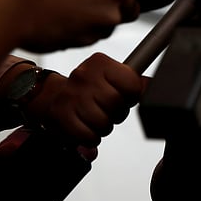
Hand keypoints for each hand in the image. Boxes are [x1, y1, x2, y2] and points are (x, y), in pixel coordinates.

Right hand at [32, 53, 146, 146]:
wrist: (48, 96)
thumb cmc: (87, 89)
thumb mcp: (110, 77)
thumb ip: (134, 81)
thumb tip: (152, 86)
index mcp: (101, 63)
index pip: (132, 84)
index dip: (131, 96)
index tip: (124, 97)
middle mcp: (84, 75)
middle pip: (118, 105)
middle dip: (117, 113)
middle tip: (107, 110)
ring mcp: (71, 96)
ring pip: (104, 123)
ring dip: (103, 127)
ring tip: (95, 118)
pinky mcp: (60, 116)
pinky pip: (88, 136)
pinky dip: (90, 138)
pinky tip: (85, 127)